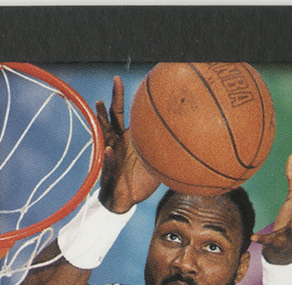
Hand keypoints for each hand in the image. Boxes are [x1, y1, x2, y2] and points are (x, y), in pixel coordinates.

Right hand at [95, 76, 159, 213]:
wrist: (125, 200)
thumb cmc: (139, 181)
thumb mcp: (156, 164)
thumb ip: (169, 153)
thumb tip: (193, 144)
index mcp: (124, 137)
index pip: (118, 112)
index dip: (117, 96)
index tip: (117, 78)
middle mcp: (114, 143)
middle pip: (108, 119)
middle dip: (107, 104)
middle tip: (111, 85)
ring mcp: (109, 156)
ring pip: (102, 136)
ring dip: (101, 123)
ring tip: (98, 108)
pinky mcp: (108, 172)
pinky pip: (108, 163)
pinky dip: (108, 158)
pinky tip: (108, 150)